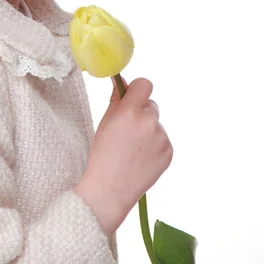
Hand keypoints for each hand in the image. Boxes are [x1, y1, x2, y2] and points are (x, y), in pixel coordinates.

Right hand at [75, 77, 172, 236]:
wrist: (110, 190)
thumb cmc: (102, 155)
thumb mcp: (105, 122)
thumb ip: (117, 99)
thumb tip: (122, 82)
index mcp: (130, 112)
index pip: (144, 84)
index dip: (136, 90)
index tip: (130, 98)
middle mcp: (149, 122)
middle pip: (151, 105)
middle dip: (141, 112)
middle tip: (127, 130)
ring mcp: (161, 138)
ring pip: (156, 123)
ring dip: (147, 129)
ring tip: (133, 148)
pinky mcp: (169, 152)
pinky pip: (162, 139)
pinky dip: (154, 145)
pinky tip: (141, 157)